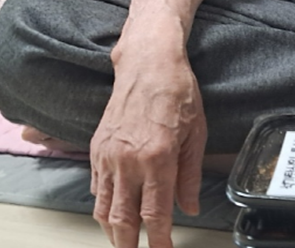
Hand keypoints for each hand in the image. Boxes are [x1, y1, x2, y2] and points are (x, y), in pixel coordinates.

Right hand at [90, 49, 207, 247]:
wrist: (149, 65)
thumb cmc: (178, 94)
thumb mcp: (197, 134)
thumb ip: (190, 176)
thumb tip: (188, 208)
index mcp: (158, 158)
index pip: (155, 214)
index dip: (159, 240)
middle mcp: (128, 161)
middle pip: (122, 220)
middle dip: (129, 245)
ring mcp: (108, 156)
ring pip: (103, 209)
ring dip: (112, 232)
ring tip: (124, 244)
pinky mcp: (97, 149)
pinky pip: (97, 188)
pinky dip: (103, 206)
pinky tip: (113, 213)